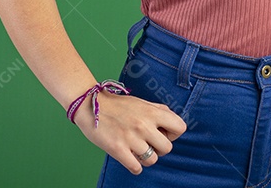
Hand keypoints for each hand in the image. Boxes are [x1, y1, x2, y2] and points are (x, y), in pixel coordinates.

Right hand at [72, 90, 186, 174]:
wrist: (90, 104)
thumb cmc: (117, 105)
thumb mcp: (141, 102)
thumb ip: (158, 110)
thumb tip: (171, 121)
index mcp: (152, 112)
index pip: (180, 127)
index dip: (173, 133)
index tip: (162, 133)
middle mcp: (144, 125)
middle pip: (167, 148)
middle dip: (159, 148)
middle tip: (148, 144)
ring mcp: (131, 138)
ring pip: (152, 160)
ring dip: (146, 158)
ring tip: (136, 150)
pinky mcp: (117, 149)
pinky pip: (136, 168)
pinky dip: (135, 167)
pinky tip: (130, 159)